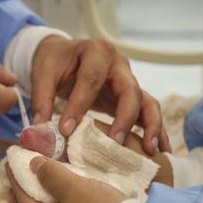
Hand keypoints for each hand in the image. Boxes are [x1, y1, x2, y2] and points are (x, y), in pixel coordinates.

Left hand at [31, 36, 170, 154]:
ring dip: (151, 125)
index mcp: (96, 52)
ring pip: (147, 101)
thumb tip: (41, 128)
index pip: (91, 79)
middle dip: (124, 117)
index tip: (66, 131)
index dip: (79, 105)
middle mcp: (119, 65)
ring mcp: (129, 80)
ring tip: (149, 150)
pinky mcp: (133, 97)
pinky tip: (162, 150)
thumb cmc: (56, 62)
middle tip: (115, 143)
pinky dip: (156, 130)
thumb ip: (42, 98)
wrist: (65, 54)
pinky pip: (149, 111)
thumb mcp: (44, 72)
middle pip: (130, 90)